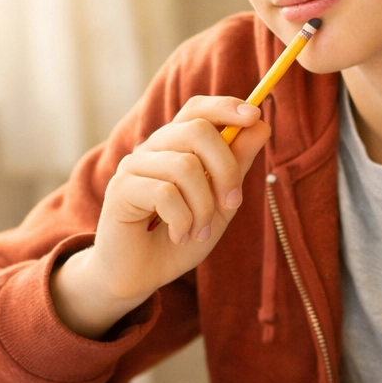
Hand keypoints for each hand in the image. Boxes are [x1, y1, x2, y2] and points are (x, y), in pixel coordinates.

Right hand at [51, 96, 269, 337]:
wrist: (140, 275)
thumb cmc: (180, 236)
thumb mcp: (219, 203)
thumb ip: (237, 165)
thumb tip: (261, 125)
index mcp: (176, 145)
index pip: (197, 109)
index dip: (225, 106)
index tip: (255, 115)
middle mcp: (153, 148)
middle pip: (197, 130)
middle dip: (226, 168)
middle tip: (232, 203)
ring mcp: (133, 166)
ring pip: (184, 166)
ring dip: (203, 206)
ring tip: (199, 231)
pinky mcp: (120, 190)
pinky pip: (164, 193)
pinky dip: (183, 220)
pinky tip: (179, 235)